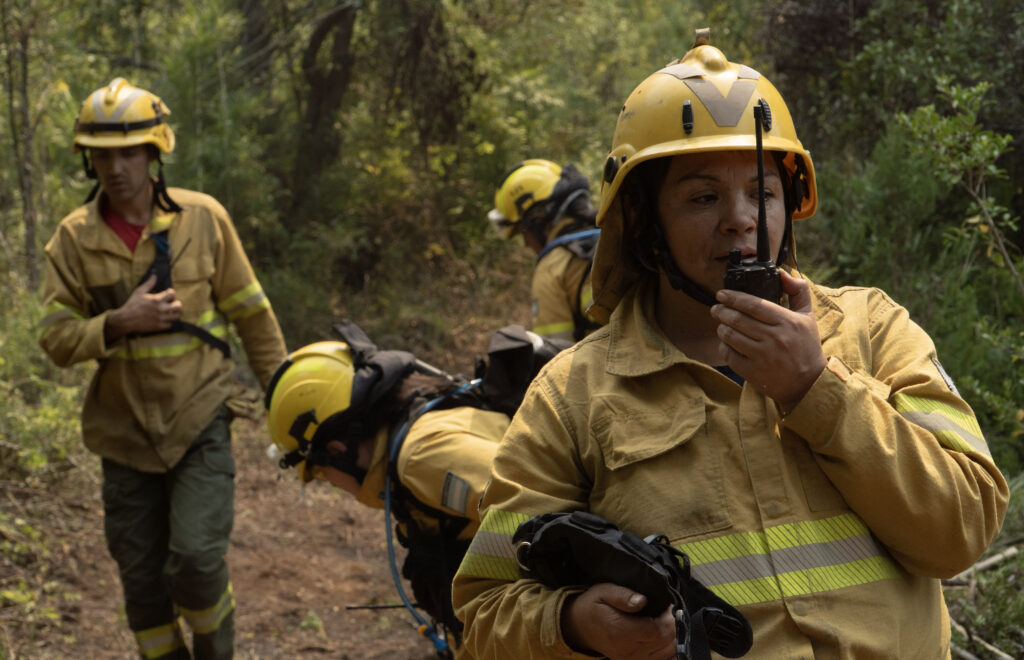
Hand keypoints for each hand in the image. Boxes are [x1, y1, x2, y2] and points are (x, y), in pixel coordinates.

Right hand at [104, 274, 182, 340]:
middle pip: (179, 306)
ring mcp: (160, 318)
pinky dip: (169, 322)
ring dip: (174, 313)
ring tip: (169, 311)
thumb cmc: (132, 304)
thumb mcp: (139, 292)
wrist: (126, 319)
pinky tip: (164, 318)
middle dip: (176, 303)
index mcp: (156, 299)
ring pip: (177, 316)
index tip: (167, 294)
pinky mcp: (159, 326)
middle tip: (172, 304)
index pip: (172, 293)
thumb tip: (154, 276)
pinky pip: (170, 324)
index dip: (171, 293)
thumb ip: (149, 284)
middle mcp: (160, 309)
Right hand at [561, 583, 676, 659]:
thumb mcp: (604, 592)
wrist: (580, 626)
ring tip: (667, 621)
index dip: (670, 619)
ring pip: (668, 654)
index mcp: (620, 631)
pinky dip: (669, 651)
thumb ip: (623, 595)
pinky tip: (666, 637)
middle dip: (674, 627)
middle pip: (666, 644)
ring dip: (673, 638)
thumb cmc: (594, 606)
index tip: (669, 606)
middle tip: (670, 611)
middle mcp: (627, 650)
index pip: (658, 631)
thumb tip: (642, 600)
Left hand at [711, 270, 825, 411]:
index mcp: (788, 321)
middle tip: (716, 308)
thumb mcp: (808, 317)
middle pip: (737, 319)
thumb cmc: (806, 347)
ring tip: (721, 324)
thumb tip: (781, 272)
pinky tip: (725, 342)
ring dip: (721, 328)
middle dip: (721, 311)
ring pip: (730, 336)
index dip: (733, 297)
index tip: (722, 294)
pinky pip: (729, 355)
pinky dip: (723, 346)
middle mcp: (775, 338)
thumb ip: (798, 291)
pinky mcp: (754, 372)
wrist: (809, 384)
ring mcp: (763, 356)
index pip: (753, 304)